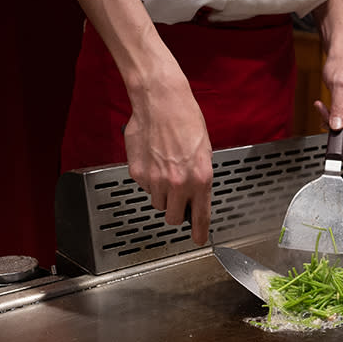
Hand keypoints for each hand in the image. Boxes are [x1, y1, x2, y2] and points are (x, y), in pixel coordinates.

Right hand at [124, 67, 211, 245]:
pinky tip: (153, 159)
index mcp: (201, 179)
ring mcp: (156, 180)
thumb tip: (195, 196)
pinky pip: (143, 187)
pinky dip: (148, 178)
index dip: (199, 232)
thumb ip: (199, 178)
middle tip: (177, 197)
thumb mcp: (204, 152)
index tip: (198, 240)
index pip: (200, 216)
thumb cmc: (186, 120)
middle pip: (173, 217)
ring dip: (161, 194)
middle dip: (175, 211)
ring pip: (157, 203)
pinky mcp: (138, 173)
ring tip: (165, 170)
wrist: (161, 101)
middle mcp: (178, 183)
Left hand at [315, 49, 342, 153]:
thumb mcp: (338, 86)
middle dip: (339, 126)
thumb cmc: (342, 65)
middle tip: (325, 116)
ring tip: (323, 109)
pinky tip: (326, 109)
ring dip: (336, 124)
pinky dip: (334, 121)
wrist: (340, 57)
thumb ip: (338, 108)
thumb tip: (337, 127)